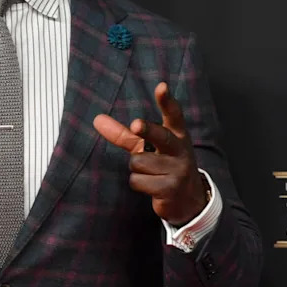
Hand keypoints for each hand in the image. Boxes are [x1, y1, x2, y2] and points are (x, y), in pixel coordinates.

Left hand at [93, 82, 207, 225]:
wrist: (189, 199)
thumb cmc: (165, 165)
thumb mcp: (149, 147)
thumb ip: (125, 133)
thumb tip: (96, 119)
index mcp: (177, 135)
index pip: (173, 114)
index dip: (167, 101)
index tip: (162, 86)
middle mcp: (180, 149)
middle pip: (160, 136)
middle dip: (147, 130)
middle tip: (136, 124)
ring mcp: (178, 169)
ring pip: (138, 162)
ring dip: (137, 169)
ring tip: (151, 174)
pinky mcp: (171, 188)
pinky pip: (138, 181)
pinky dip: (138, 183)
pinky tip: (151, 185)